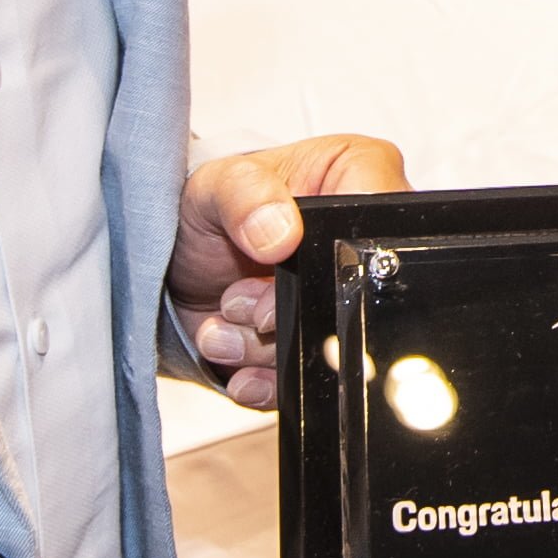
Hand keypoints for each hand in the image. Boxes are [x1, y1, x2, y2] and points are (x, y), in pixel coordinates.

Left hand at [173, 132, 407, 410]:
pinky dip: (266, 378)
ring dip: (266, 347)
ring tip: (228, 316)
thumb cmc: (209, 210)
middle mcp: (362, 240)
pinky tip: (234, 352)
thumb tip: (281, 231)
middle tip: (241, 299)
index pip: (380, 221)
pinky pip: (314, 381)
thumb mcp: (215, 186)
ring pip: (333, 347)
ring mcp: (345, 296)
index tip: (276, 261)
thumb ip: (244, 195)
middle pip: (358, 296)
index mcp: (359, 176)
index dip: (333, 254)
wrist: (177, 268)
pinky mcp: (325, 345)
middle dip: (287, 311)